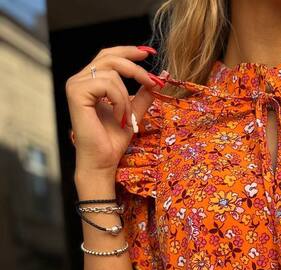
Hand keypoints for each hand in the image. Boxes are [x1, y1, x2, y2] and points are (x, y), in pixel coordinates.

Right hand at [65, 44, 165, 177]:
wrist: (103, 161)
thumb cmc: (113, 141)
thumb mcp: (133, 112)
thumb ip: (143, 95)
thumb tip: (159, 77)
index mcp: (90, 81)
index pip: (109, 55)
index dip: (129, 51)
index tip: (150, 54)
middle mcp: (79, 79)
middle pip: (110, 57)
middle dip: (135, 68)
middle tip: (152, 82)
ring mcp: (75, 85)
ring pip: (112, 73)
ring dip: (126, 97)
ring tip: (126, 118)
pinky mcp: (76, 93)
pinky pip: (107, 84)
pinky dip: (119, 101)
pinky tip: (118, 118)